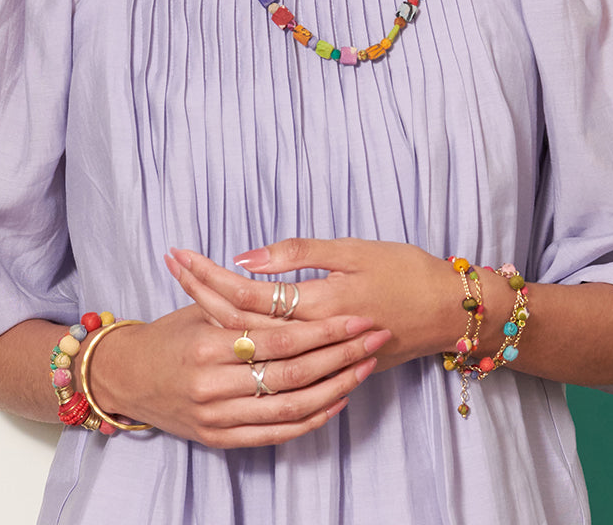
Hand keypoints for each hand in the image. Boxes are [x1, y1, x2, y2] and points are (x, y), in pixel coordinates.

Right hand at [87, 302, 389, 449]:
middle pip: (294, 373)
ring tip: (365, 367)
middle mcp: (214, 384)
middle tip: (375, 338)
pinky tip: (337, 401)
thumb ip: (240, 303)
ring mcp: (217, 416)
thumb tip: (283, 276)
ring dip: (335, 388)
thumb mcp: (200, 310)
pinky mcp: (220, 439)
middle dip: (341, 356)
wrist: (126, 378)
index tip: (358, 317)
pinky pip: (275, 434)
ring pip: (291, 407)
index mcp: (210, 343)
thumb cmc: (169, 335)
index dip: (325, 329)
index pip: (283, 338)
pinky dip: (310, 419)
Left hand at [166, 239, 460, 369]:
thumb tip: (247, 259)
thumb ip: (300, 254)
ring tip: (184, 285)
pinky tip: (222, 320)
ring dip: (212, 311)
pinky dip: (241, 336)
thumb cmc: (403, 271)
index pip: (244, 296)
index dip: (208, 275)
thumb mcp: (354, 250)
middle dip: (198, 291)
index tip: (180, 254)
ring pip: (249, 341)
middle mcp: (309, 335)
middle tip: (169, 262)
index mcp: (315, 304)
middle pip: (237, 322)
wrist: (443, 312)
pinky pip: (269, 355)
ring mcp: (314, 354)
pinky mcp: (320, 361)